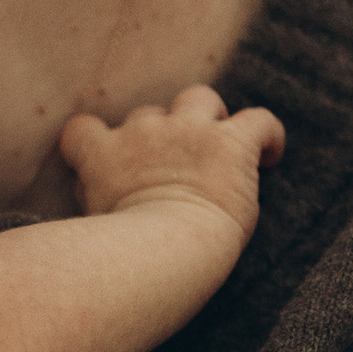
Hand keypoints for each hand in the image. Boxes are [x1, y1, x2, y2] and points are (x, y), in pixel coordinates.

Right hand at [60, 85, 283, 238]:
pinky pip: (259, 120)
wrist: (159, 253)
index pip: (82, 130)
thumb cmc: (122, 254)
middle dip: (160, 136)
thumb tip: (92, 187)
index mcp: (102, 156)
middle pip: (147, 115)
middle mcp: (141, 133)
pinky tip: (270, 157)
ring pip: (198, 97)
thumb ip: (94, 195)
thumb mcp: (91, 221)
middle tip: (176, 172)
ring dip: (208, 116)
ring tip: (219, 147)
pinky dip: (268, 135)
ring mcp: (187, 132)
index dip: (100, 140)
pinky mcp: (230, 143)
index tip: (116, 162)